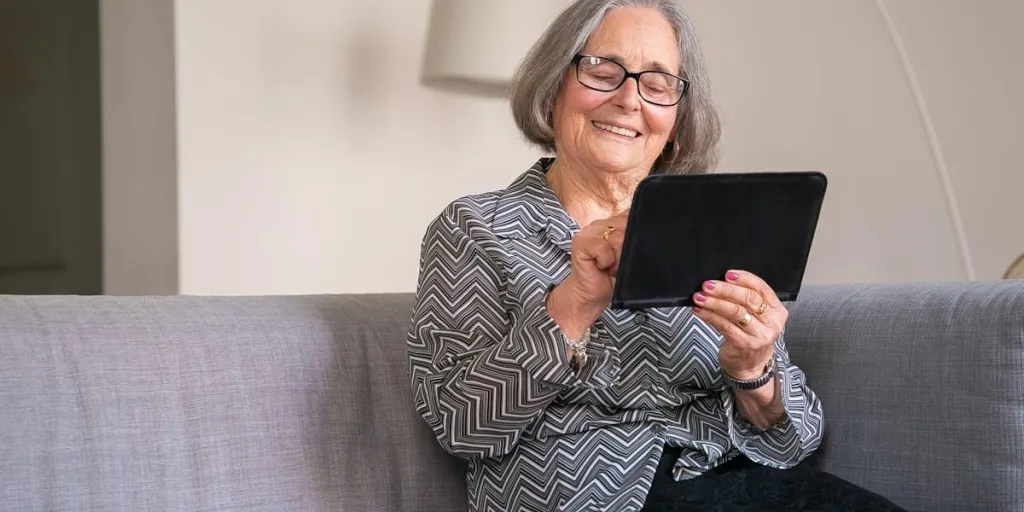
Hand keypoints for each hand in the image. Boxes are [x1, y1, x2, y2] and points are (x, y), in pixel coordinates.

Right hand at [546, 212, 628, 336]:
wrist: (593, 295)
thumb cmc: (613, 277)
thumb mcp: (631, 257)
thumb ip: (636, 241)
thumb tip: (647, 232)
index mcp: (617, 223)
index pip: (634, 217)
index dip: (638, 235)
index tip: (630, 253)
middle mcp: (603, 223)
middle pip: (628, 229)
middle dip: (627, 251)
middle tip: (618, 264)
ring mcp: (590, 230)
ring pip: (617, 238)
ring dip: (617, 259)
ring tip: (610, 266)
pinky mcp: (580, 240)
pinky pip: (602, 246)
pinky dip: (606, 260)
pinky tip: (600, 266)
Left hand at [692, 270, 787, 379]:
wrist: (751, 366)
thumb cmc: (750, 336)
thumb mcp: (757, 317)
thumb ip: (746, 300)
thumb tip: (720, 282)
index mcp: (777, 310)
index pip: (762, 288)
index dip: (744, 279)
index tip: (727, 274)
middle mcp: (772, 322)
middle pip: (748, 299)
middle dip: (725, 290)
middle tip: (707, 285)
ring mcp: (759, 335)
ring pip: (735, 312)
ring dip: (714, 302)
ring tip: (699, 297)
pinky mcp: (744, 345)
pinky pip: (725, 326)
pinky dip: (710, 316)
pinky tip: (699, 311)